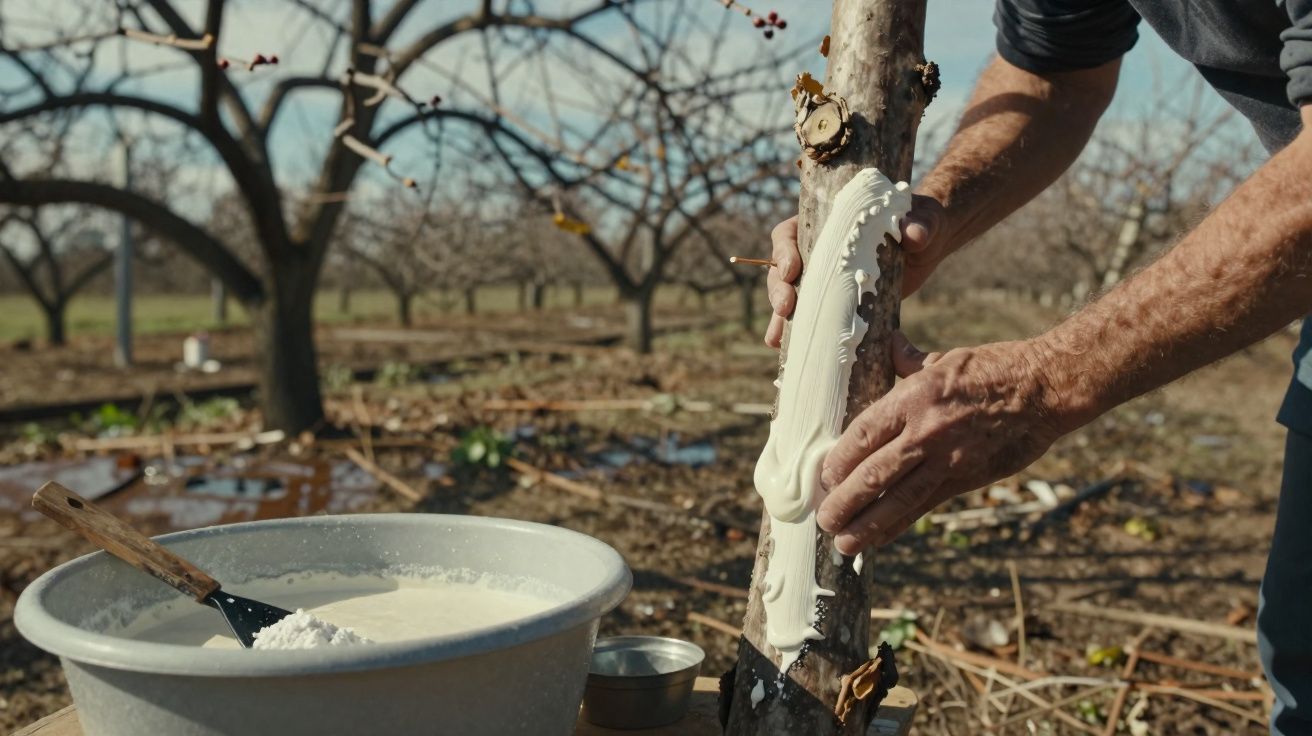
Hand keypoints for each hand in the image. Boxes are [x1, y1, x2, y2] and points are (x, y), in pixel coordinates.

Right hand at [763, 196, 949, 347]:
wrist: (927, 246)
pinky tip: (787, 350)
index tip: (791, 270)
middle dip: (779, 289)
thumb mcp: (923, 220)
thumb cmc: (920, 223)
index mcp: (826, 224)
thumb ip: (919, 224)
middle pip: (782, 270)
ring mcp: (822, 280)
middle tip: (786, 307)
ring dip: (780, 318)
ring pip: (789, 298)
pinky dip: (796, 334)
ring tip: (777, 339)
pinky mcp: (834, 303)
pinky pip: (809, 319)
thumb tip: (914, 235)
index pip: (789, 234)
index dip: (783, 252)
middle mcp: (816, 252)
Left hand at [816, 332, 1064, 554]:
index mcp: (914, 397)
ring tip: (842, 543)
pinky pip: (925, 505)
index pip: (864, 434)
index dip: (839, 460)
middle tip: (824, 519)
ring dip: (867, 523)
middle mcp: (926, 431)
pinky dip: (900, 524)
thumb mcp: (944, 359)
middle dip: (844, 500)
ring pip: (898, 498)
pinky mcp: (967, 477)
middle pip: (874, 472)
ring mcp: (947, 458)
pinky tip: (880, 539)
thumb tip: (891, 345)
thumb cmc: (993, 368)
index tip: (823, 477)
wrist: (1044, 389)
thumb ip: (910, 361)